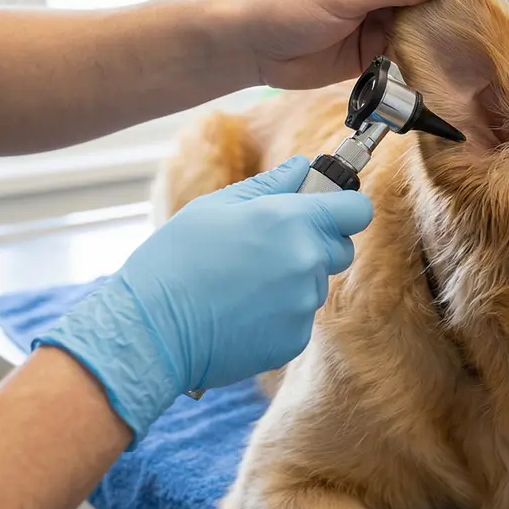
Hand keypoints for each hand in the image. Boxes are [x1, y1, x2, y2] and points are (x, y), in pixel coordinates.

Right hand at [33, 156, 372, 445]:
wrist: (152, 329)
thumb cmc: (175, 260)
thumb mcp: (215, 207)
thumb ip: (269, 186)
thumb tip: (302, 168)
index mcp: (291, 221)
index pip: (356, 210)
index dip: (345, 208)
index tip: (329, 209)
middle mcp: (306, 262)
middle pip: (341, 249)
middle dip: (317, 244)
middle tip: (271, 247)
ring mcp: (303, 304)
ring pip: (315, 285)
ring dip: (292, 281)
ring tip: (242, 284)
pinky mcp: (294, 340)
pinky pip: (299, 318)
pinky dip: (278, 315)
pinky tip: (240, 312)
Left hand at [232, 0, 455, 90]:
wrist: (252, 48)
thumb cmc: (284, 5)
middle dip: (445, 6)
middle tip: (465, 25)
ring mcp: (378, 15)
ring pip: (421, 23)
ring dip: (434, 35)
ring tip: (452, 47)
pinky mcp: (374, 47)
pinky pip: (407, 50)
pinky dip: (419, 58)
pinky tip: (433, 64)